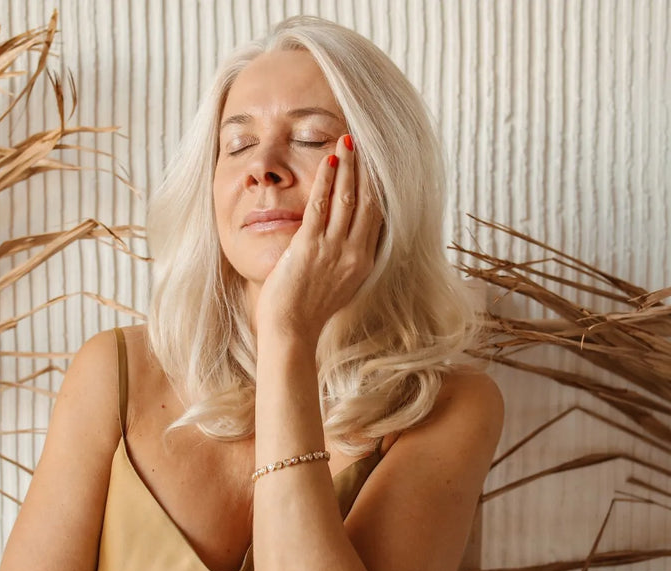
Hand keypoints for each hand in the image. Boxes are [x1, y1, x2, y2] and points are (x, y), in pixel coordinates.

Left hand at [255, 134, 382, 346]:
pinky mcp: (310, 246)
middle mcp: (354, 253)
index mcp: (364, 262)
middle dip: (366, 168)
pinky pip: (321, 205)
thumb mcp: (340, 284)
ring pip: (347, 198)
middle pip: (367, 201)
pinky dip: (326, 179)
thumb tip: (347, 237)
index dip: (378, 186)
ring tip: (347, 140)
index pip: (377, 215)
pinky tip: (328, 159)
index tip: (377, 164)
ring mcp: (333, 249)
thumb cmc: (309, 310)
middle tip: (365, 141)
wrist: (292, 330)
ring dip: (348, 165)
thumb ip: (347, 259)